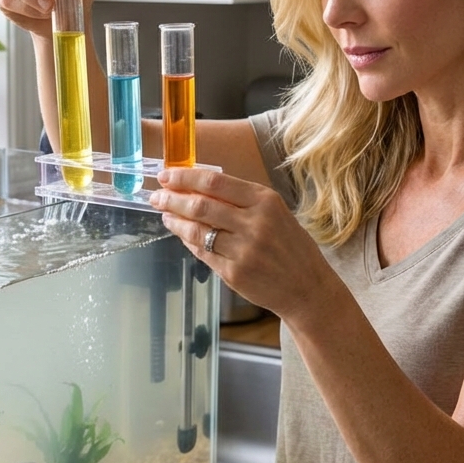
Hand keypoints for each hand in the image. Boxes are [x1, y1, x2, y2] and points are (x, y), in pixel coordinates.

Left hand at [149, 167, 334, 323]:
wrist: (307, 287)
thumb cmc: (290, 246)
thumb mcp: (275, 212)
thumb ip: (240, 200)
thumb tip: (197, 188)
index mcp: (265, 201)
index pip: (216, 181)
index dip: (186, 177)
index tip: (167, 175)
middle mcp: (254, 223)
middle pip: (201, 204)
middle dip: (172, 198)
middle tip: (156, 196)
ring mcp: (244, 250)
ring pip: (197, 230)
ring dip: (175, 221)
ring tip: (165, 214)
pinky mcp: (234, 273)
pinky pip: (203, 252)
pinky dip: (188, 241)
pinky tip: (181, 234)